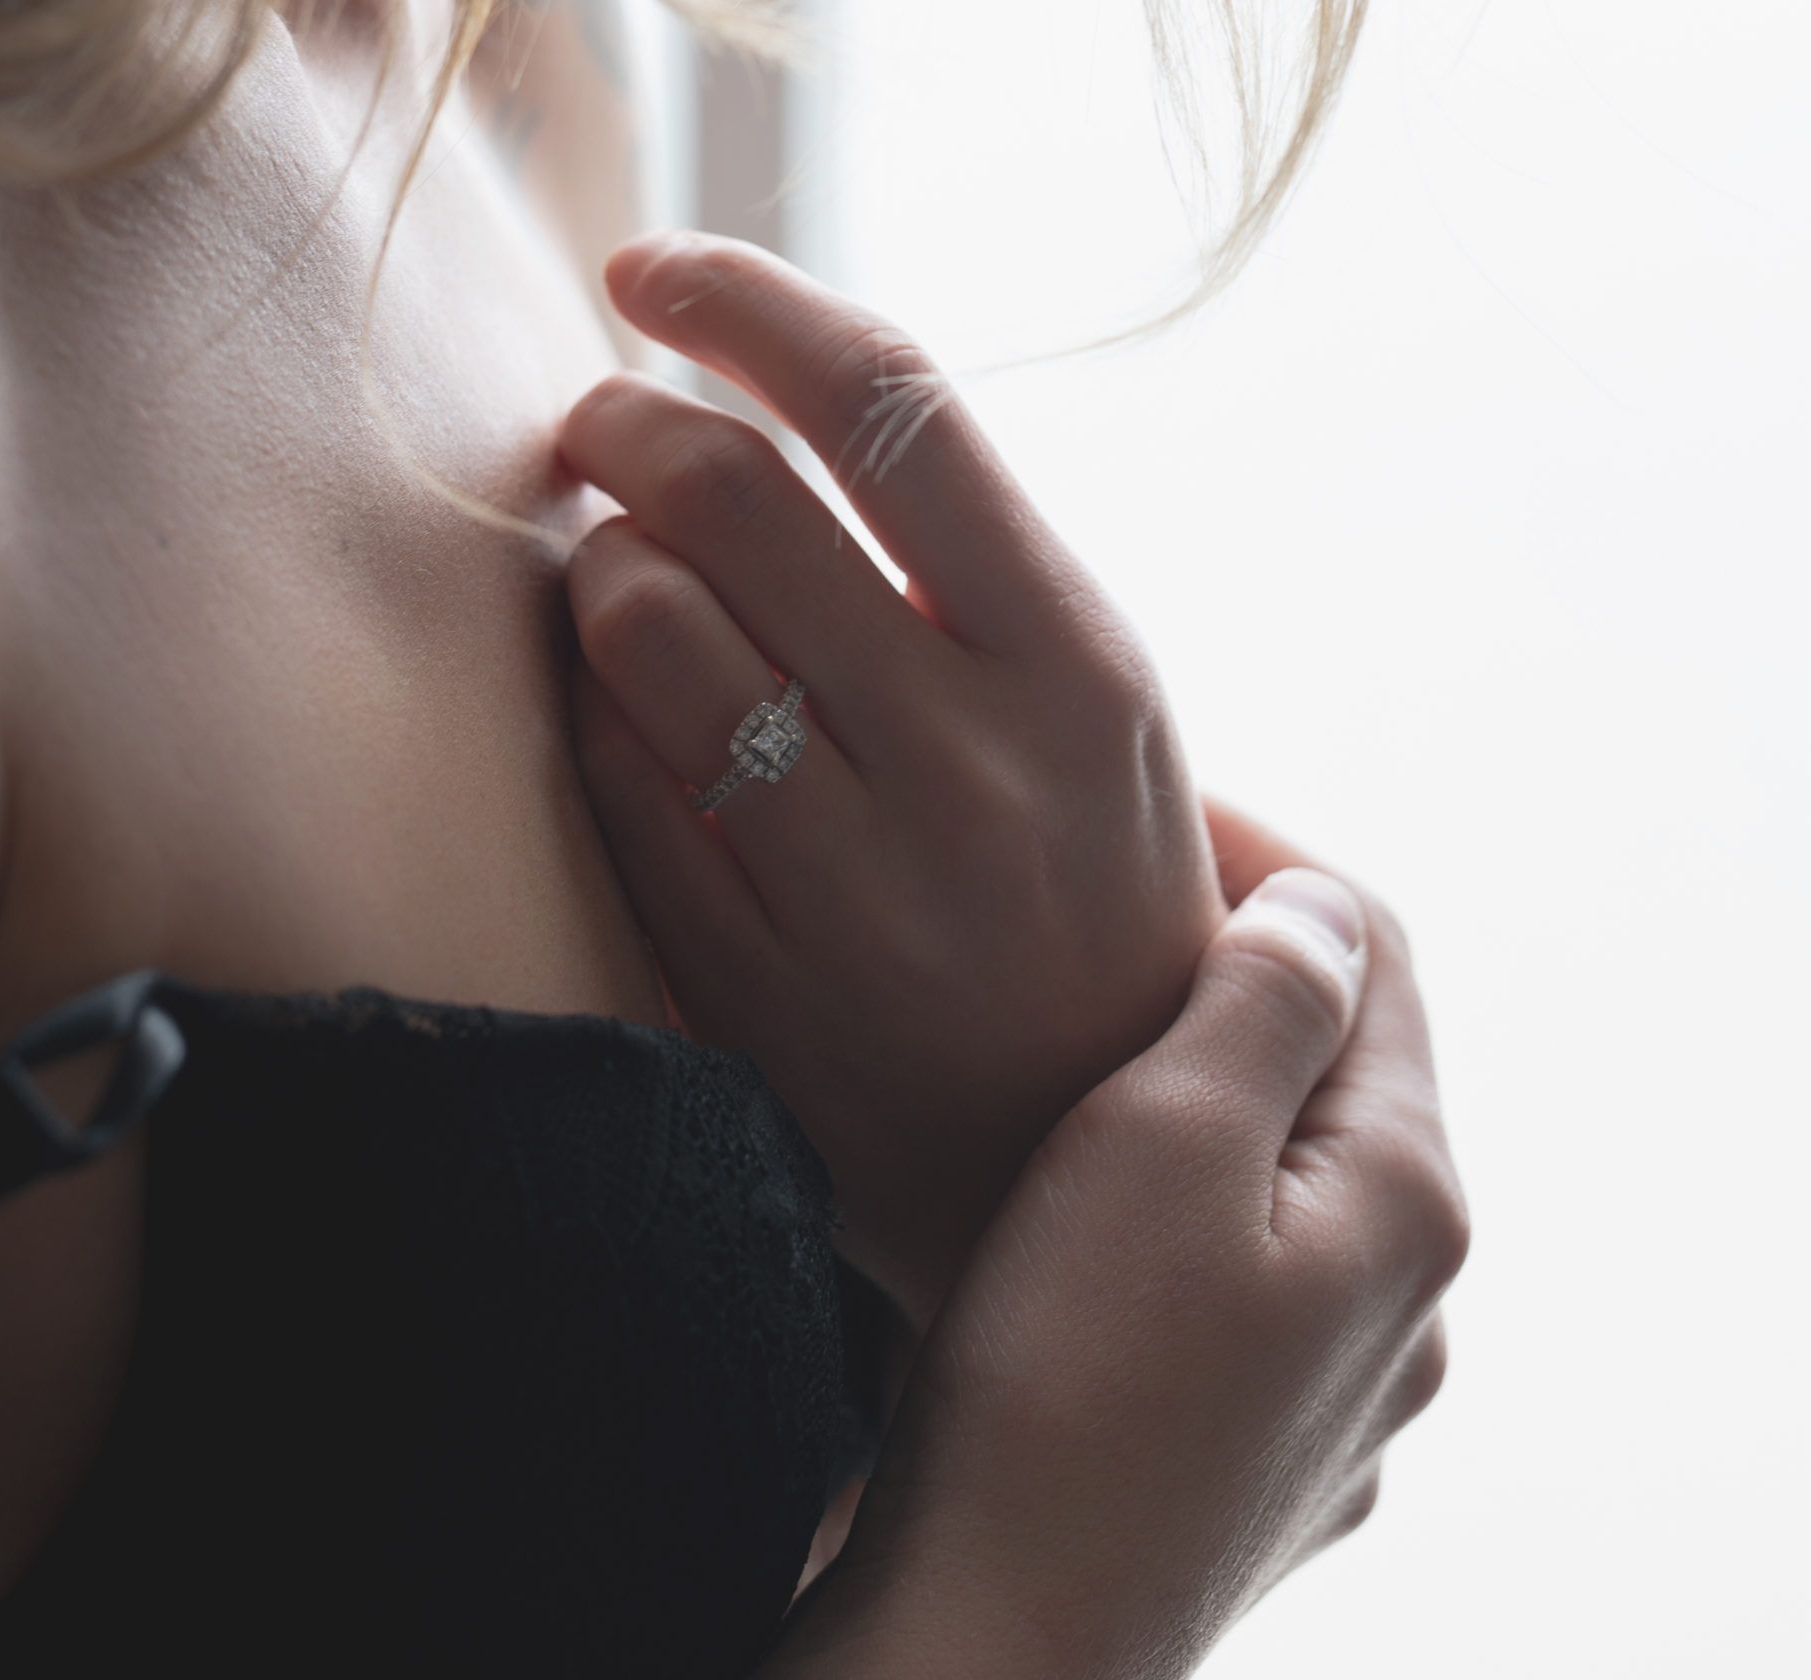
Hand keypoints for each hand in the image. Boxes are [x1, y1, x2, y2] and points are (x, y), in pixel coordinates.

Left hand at [559, 230, 1225, 1335]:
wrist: (1097, 1149)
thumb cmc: (1082, 873)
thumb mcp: (1091, 701)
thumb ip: (961, 558)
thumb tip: (764, 379)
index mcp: (1081, 656)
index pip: (895, 402)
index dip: (747, 301)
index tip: (651, 269)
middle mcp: (979, 758)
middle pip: (730, 494)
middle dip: (620, 422)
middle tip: (598, 425)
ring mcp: (862, 880)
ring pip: (641, 624)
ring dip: (595, 560)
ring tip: (618, 570)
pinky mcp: (757, 980)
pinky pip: (614, 776)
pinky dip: (592, 700)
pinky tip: (621, 700)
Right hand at [781, 856, 1466, 1677]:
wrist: (991, 1647)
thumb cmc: (1064, 1381)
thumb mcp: (1167, 1138)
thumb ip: (1266, 998)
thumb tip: (1322, 910)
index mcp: (1409, 1200)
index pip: (1375, 950)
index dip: (1260, 853)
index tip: (1138, 805)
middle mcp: (1408, 1308)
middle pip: (1338, 1069)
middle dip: (1227, 976)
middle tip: (1088, 920)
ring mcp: (1339, 1403)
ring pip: (1285, 1185)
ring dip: (1200, 1100)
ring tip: (1070, 1058)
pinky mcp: (1258, 1469)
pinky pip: (1241, 1289)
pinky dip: (1178, 1217)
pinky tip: (1076, 1220)